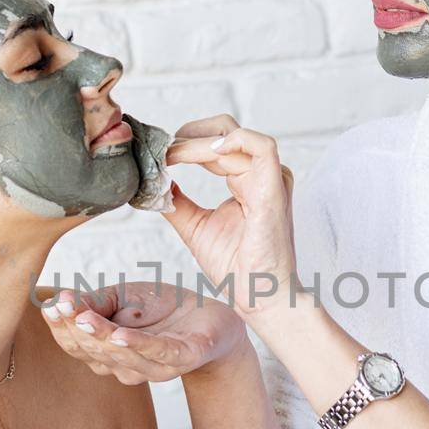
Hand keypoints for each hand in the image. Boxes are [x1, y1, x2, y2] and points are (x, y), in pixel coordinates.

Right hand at [41, 280, 246, 385]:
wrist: (212, 319)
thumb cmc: (161, 309)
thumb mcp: (122, 298)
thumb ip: (95, 302)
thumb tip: (62, 301)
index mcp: (108, 354)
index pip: (77, 345)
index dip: (61, 327)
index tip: (49, 305)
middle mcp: (127, 367)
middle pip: (94, 351)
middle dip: (75, 328)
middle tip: (61, 305)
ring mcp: (155, 367)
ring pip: (122, 354)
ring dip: (101, 335)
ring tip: (83, 316)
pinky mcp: (184, 358)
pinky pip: (158, 353)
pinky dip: (138, 344)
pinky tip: (121, 333)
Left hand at [165, 116, 297, 322]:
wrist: (258, 296)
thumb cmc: (236, 267)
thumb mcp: (194, 226)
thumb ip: (177, 202)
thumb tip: (154, 182)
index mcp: (246, 180)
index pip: (216, 143)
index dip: (185, 142)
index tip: (158, 151)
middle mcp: (260, 175)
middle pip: (223, 132)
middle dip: (187, 137)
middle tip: (160, 151)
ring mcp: (269, 179)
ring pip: (234, 136)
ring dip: (198, 141)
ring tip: (173, 154)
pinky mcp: (274, 189)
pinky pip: (262, 147)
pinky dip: (234, 140)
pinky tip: (208, 150)